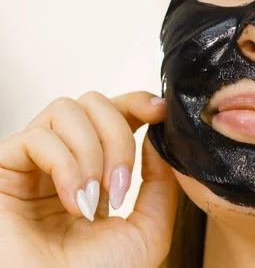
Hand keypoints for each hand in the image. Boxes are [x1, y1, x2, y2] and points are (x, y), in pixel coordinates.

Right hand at [0, 92, 178, 267]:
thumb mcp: (147, 230)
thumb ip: (160, 183)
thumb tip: (156, 138)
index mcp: (95, 170)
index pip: (114, 113)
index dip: (138, 102)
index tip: (160, 112)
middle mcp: (63, 160)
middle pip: (93, 102)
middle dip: (118, 136)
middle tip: (121, 184)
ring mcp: (32, 164)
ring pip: (67, 110)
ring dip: (92, 151)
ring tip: (95, 198)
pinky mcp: (2, 170)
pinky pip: (38, 137)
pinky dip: (66, 166)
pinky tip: (73, 202)